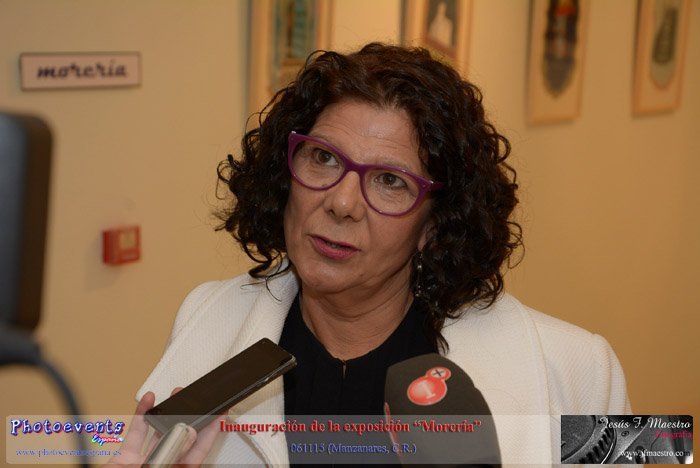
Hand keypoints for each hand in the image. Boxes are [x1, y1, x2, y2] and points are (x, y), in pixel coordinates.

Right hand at [104, 389, 219, 466]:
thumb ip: (173, 459)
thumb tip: (190, 438)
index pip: (198, 452)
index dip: (209, 433)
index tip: (219, 416)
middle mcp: (161, 467)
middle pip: (180, 437)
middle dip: (189, 416)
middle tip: (197, 399)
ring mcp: (142, 462)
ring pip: (158, 431)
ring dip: (167, 411)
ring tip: (176, 395)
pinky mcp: (124, 458)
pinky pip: (135, 433)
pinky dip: (141, 415)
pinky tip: (148, 401)